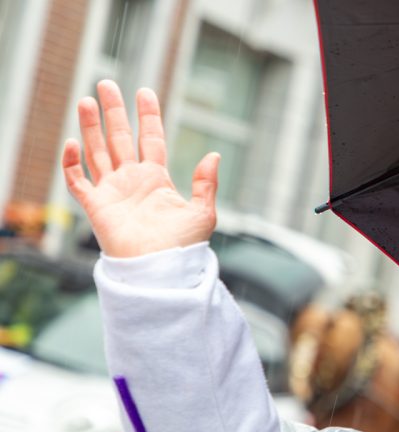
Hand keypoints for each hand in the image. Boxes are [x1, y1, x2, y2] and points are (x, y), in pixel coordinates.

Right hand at [62, 80, 218, 257]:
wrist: (161, 269)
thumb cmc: (184, 246)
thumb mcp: (203, 212)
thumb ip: (205, 183)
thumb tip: (214, 155)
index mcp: (157, 179)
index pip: (150, 139)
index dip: (148, 116)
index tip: (145, 92)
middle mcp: (132, 181)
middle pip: (119, 138)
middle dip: (113, 112)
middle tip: (107, 83)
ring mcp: (112, 191)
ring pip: (97, 151)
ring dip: (90, 127)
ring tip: (86, 100)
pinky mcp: (96, 206)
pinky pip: (78, 180)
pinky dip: (72, 163)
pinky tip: (73, 142)